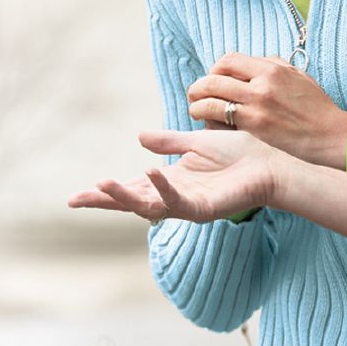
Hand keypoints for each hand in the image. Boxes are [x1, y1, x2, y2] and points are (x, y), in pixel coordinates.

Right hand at [68, 129, 279, 222]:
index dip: (108, 190)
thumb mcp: (196, 141)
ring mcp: (189, 205)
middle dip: (105, 201)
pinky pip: (178, 201)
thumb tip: (139, 137)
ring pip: (148, 206)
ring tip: (100, 186)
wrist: (270, 162)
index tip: (80, 192)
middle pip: (133, 201)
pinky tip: (150, 172)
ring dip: (124, 197)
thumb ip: (169, 142)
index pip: (133, 187)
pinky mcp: (205, 208)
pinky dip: (163, 187)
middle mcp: (176, 196)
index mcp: (172, 181)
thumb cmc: (239, 152)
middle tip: (75, 200)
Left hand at [187, 53, 346, 167]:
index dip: (215, 68)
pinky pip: (220, 121)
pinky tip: (209, 125)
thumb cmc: (316, 107)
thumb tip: (251, 62)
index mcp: (271, 69)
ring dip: (197, 105)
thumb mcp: (298, 76)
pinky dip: (209, 122)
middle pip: (214, 79)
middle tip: (196, 94)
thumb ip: (273, 65)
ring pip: (211, 100)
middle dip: (199, 87)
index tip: (214, 78)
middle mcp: (261, 86)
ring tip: (196, 110)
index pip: (228, 60)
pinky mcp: (254, 130)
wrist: (330, 136)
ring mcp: (256, 109)